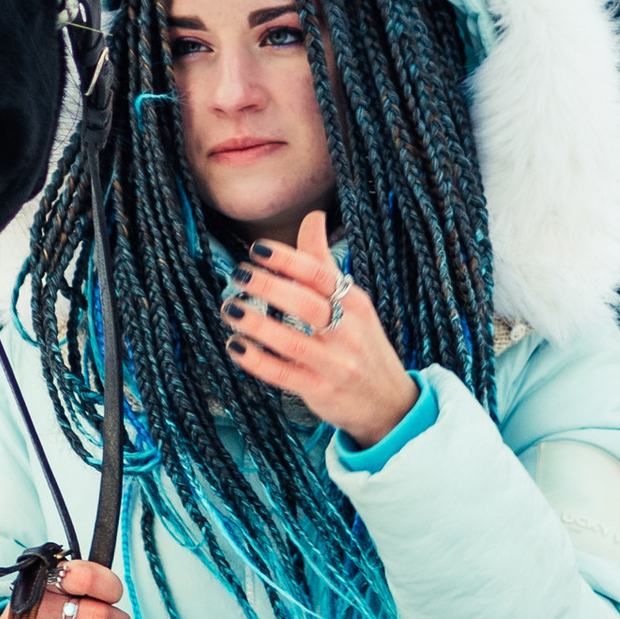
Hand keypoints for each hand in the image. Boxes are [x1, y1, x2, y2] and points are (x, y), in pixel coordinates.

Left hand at [222, 211, 419, 449]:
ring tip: (229, 309)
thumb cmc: (362, 343)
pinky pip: (284, 375)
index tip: (257, 249)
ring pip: (293, 341)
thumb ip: (324, 263)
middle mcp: (348, 331)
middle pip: (307, 304)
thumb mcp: (354, 302)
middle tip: (238, 274)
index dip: (288, 259)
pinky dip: (258, 361)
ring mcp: (334, 364)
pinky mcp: (320, 391)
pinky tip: (236, 347)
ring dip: (257, 324)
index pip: (321, 274)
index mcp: (355, 303)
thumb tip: (313, 216)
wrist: (390, 402)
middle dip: (270, 286)